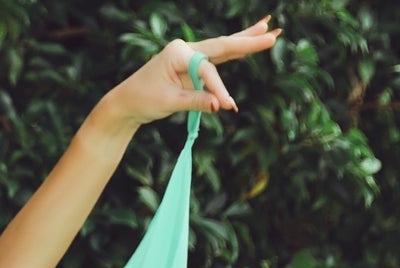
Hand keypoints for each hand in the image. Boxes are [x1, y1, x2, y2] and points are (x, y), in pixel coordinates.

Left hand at [107, 19, 281, 128]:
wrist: (127, 102)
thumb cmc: (144, 101)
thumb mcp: (169, 103)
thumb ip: (195, 101)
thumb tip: (220, 105)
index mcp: (178, 52)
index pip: (206, 70)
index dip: (217, 88)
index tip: (227, 106)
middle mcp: (186, 48)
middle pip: (222, 45)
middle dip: (247, 42)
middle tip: (272, 35)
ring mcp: (190, 54)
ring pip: (223, 48)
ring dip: (246, 41)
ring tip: (268, 30)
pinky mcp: (192, 64)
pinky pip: (217, 58)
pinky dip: (234, 52)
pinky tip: (250, 40)